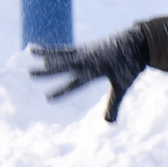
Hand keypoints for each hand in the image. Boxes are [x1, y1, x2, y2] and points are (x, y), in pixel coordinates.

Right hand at [29, 25, 149, 122]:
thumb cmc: (131, 66)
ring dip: (46, 55)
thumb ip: (114, 104)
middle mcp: (87, 59)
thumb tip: (109, 124)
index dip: (62, 91)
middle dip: (47, 72)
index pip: (76, 83)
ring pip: (62, 54)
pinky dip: (53, 50)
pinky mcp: (84, 47)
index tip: (48, 98)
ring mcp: (85, 51)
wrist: (137, 42)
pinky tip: (39, 50)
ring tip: (31, 53)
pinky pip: (65, 49)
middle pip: (63, 66)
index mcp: (96, 69)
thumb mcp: (122, 86)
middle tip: (30, 74)